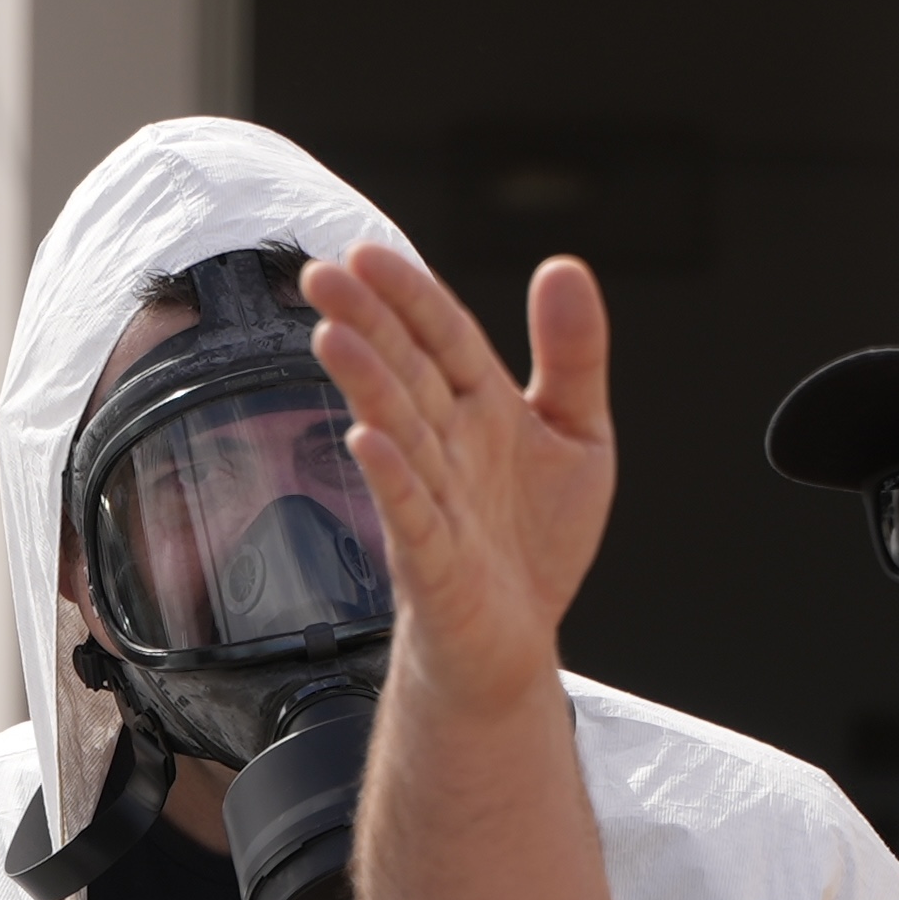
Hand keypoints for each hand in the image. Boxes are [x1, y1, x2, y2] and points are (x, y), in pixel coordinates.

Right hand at [300, 242, 617, 723]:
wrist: (510, 648)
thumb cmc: (531, 546)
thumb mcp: (578, 435)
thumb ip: (574, 354)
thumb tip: (563, 265)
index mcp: (482, 410)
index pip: (443, 337)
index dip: (410, 293)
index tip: (367, 252)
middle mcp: (451, 449)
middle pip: (406, 374)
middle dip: (367, 322)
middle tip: (320, 274)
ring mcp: (437, 504)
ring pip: (398, 434)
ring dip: (366, 386)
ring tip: (332, 337)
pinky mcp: (435, 564)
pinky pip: (411, 515)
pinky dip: (392, 479)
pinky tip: (369, 441)